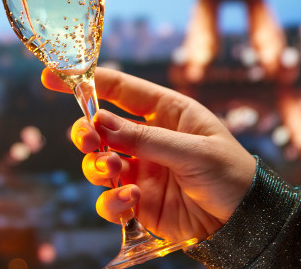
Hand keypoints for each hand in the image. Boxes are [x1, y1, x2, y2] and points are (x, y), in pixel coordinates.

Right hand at [41, 67, 255, 242]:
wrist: (248, 226)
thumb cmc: (233, 175)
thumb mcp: (194, 151)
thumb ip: (145, 138)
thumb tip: (100, 122)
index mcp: (167, 112)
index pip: (120, 89)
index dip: (86, 81)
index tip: (52, 76)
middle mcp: (149, 138)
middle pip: (100, 127)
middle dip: (87, 132)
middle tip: (88, 140)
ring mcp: (142, 171)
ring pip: (98, 163)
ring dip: (97, 166)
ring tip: (113, 173)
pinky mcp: (139, 203)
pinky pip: (110, 200)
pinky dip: (112, 201)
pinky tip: (129, 201)